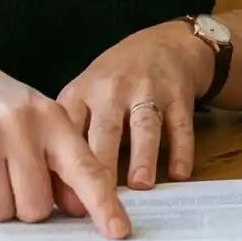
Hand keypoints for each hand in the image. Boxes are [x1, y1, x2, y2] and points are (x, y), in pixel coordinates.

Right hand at [0, 49, 128, 236]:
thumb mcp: (32, 120)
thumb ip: (58, 160)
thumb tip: (79, 207)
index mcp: (50, 117)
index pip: (85, 168)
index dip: (103, 204)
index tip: (119, 231)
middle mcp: (20, 123)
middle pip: (35, 207)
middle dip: (21, 205)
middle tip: (5, 177)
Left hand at [60, 22, 216, 190]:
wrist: (165, 43)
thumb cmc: (115, 79)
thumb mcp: (84, 94)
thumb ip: (73, 135)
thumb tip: (59, 193)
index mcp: (83, 93)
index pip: (70, 129)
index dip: (65, 160)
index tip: (64, 194)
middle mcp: (113, 90)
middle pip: (106, 129)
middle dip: (103, 163)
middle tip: (100, 197)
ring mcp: (148, 90)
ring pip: (144, 125)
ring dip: (143, 155)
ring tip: (140, 184)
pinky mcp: (179, 95)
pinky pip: (181, 125)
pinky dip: (182, 150)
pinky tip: (179, 174)